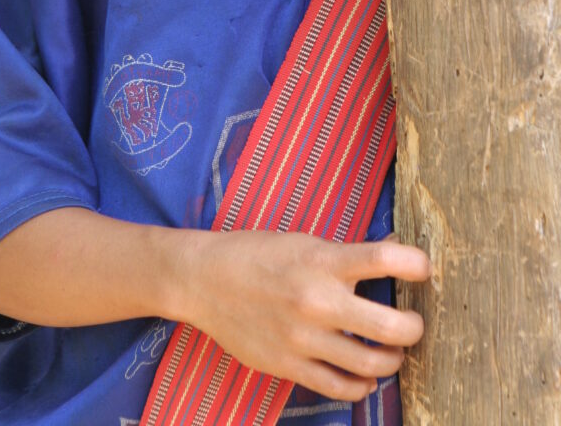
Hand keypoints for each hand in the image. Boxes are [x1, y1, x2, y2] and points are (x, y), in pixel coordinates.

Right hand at [178, 230, 429, 402]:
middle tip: (413, 324)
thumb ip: (347, 254)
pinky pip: (341, 387)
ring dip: (392, 360)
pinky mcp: (289, 366)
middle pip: (392, 327)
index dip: (418, 265)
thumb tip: (396, 253)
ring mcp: (304, 338)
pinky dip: (361, 386)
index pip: (386, 260)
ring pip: (372, 365)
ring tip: (390, 351)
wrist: (205, 280)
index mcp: (323, 260)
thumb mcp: (304, 241)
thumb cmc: (258, 254)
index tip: (424, 270)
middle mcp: (318, 300)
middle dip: (414, 328)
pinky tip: (363, 376)